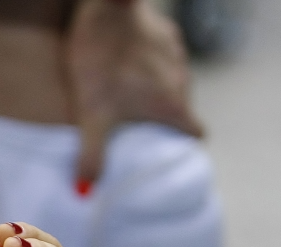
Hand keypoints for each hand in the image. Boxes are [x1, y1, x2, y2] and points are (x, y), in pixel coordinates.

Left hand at [65, 0, 203, 186]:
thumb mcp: (91, 114)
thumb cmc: (102, 61)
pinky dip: (147, 69)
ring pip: (172, 85)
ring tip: (125, 99)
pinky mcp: (165, 35)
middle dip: (162, 122)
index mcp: (173, 105)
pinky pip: (162, 60)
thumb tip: (85, 194)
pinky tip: (123, 68)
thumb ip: (92, 155)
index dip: (185, 146)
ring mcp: (178, 56)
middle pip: (181, 111)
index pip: (196, 134)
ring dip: (154, 94)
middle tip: (136, 131)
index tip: (169, 154)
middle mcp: (183, 82)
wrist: (105, 7)